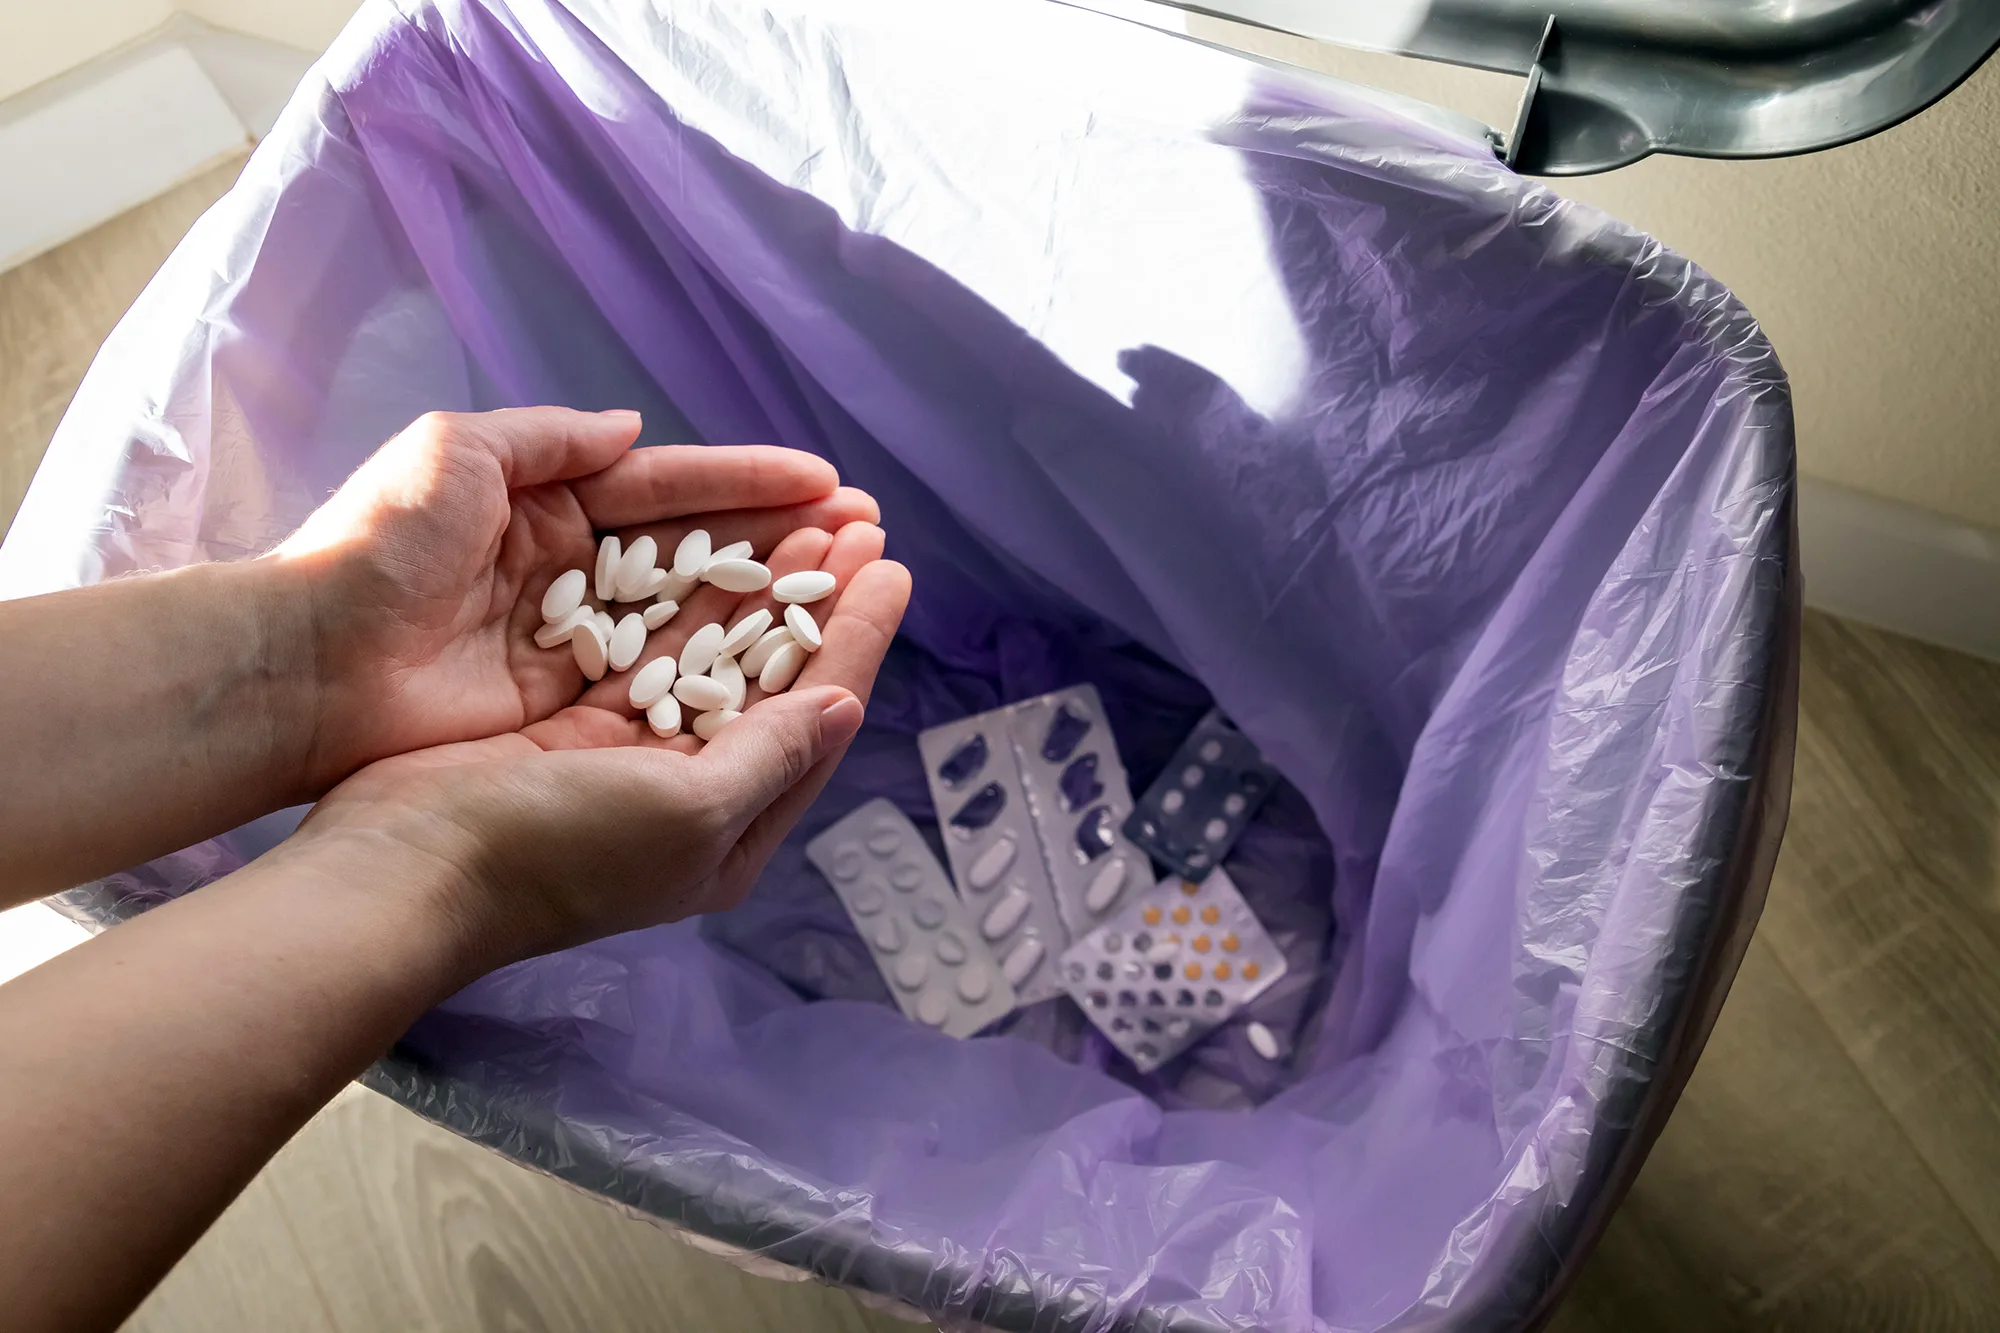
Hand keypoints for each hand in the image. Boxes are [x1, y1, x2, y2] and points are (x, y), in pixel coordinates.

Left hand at [274, 407, 878, 787]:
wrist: (307, 666)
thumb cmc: (375, 548)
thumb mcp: (454, 453)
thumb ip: (550, 439)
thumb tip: (634, 429)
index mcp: (546, 499)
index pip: (670, 485)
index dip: (749, 482)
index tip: (826, 483)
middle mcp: (573, 567)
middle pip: (699, 548)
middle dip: (782, 538)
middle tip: (864, 533)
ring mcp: (576, 639)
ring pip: (694, 611)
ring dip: (770, 596)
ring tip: (848, 580)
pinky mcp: (567, 703)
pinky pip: (662, 674)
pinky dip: (723, 661)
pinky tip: (788, 653)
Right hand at [296, 542, 911, 967]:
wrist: (403, 867)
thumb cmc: (555, 848)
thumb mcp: (686, 811)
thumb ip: (772, 754)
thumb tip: (848, 702)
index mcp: (731, 832)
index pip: (817, 719)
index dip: (858, 640)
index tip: (892, 568)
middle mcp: (692, 795)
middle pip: (776, 682)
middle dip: (820, 605)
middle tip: (858, 526)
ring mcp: (631, 757)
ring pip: (717, 657)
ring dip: (761, 592)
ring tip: (808, 525)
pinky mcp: (572, 724)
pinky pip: (652, 650)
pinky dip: (688, 601)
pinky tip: (717, 551)